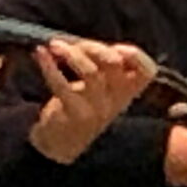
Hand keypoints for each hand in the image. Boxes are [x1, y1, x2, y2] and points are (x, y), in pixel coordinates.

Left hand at [27, 38, 156, 164]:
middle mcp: (116, 100)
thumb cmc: (81, 106)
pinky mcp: (75, 114)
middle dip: (93, 47)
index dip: (135, 56)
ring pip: (90, 72)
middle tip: (73, 45)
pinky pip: (63, 85)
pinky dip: (49, 66)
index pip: (146, 72)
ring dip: (70, 53)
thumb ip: (101, 64)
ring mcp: (97, 109)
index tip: (116, 48)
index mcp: (126, 91)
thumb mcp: (99, 87)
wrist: (61, 144)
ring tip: (55, 46)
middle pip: (114, 63)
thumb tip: (82, 41)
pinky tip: (40, 54)